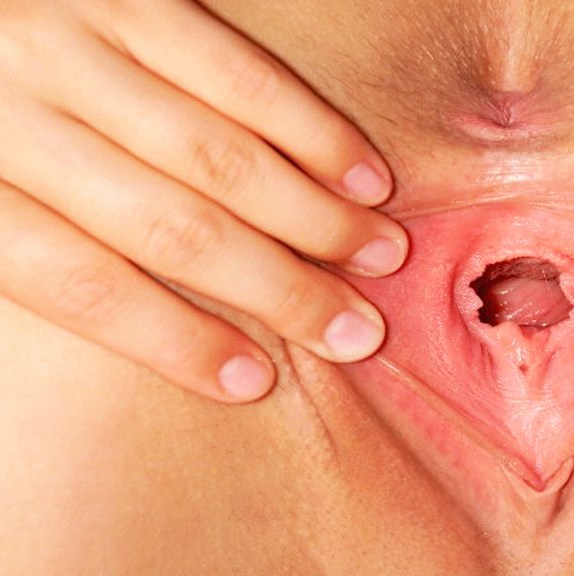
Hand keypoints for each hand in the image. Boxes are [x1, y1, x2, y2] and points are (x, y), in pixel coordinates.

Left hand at [0, 0, 407, 401]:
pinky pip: (238, 70)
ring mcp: (70, 41)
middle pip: (172, 230)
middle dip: (279, 291)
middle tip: (357, 333)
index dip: (175, 342)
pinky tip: (364, 174)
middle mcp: (11, 115)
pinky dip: (311, 129)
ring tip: (383, 255)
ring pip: (218, 156)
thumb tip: (136, 323)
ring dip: (315, 217)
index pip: (80, 285)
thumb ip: (27, 244)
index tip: (253, 383)